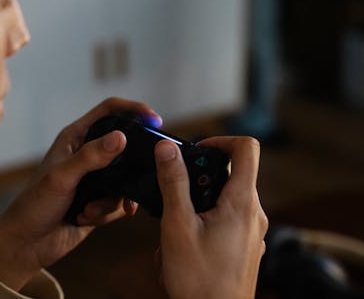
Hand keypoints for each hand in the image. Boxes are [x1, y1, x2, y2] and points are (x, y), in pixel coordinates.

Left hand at [0, 97, 161, 289]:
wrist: (26, 244)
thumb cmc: (33, 205)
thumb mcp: (62, 178)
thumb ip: (91, 157)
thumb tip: (121, 137)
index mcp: (75, 138)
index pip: (109, 111)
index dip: (133, 110)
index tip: (154, 120)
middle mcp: (88, 154)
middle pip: (124, 145)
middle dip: (133, 162)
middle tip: (145, 170)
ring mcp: (96, 178)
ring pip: (125, 178)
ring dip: (111, 199)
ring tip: (87, 210)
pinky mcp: (100, 200)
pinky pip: (120, 202)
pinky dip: (108, 212)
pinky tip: (89, 219)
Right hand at [154, 137, 267, 298]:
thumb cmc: (199, 280)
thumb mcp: (177, 225)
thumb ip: (173, 183)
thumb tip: (167, 149)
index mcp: (242, 202)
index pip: (246, 148)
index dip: (221, 139)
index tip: (197, 149)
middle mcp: (254, 214)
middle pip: (233, 174)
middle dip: (200, 178)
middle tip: (177, 195)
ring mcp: (253, 232)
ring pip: (227, 199)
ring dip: (200, 203)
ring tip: (178, 226)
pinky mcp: (246, 246)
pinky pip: (228, 220)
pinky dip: (207, 220)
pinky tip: (188, 243)